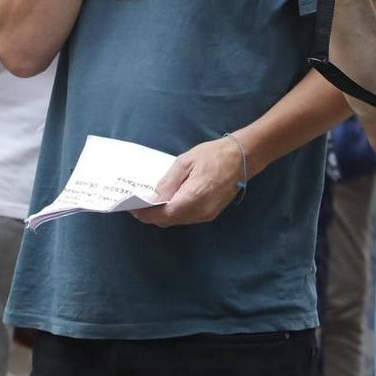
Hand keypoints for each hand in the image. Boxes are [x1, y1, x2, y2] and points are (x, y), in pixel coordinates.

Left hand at [130, 136, 245, 227]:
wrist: (243, 157)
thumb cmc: (213, 155)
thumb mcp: (185, 162)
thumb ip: (167, 183)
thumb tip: (153, 199)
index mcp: (192, 199)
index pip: (162, 215)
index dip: (145, 214)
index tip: (132, 207)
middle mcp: (200, 212)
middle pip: (168, 221)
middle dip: (151, 215)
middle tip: (139, 203)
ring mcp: (207, 215)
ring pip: (177, 221)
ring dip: (163, 214)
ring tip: (152, 201)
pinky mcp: (211, 213)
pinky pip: (187, 217)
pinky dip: (175, 212)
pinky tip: (170, 200)